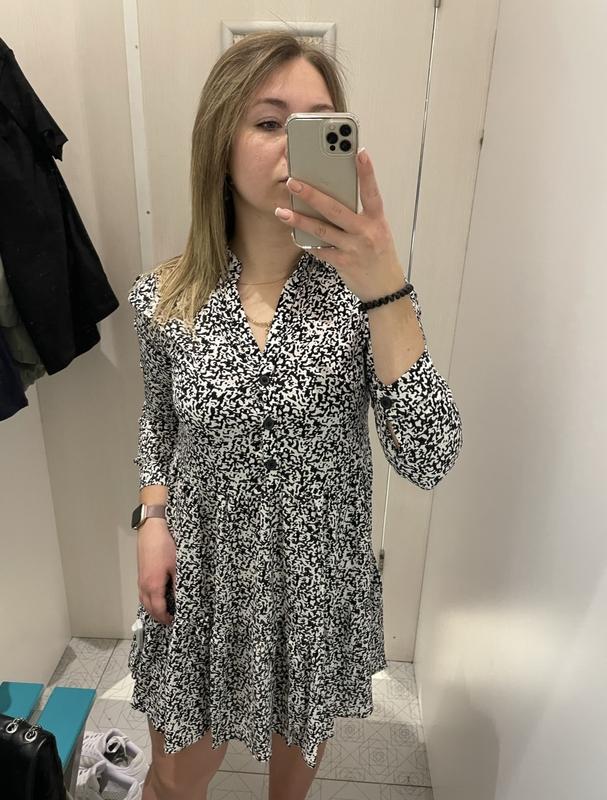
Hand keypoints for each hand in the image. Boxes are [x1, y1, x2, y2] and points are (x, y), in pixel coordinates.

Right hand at [137, 519, 175, 624]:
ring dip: (152, 608)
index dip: (166, 618)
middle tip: (168, 620)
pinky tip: (155, 595)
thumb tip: (182, 598)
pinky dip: (148, 599)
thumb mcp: (177, 566)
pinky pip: (142, 592)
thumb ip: (179, 585)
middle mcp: (144, 584)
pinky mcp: (141, 572)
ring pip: (144, 600)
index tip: (173, 621)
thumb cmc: (163, 544)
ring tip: (162, 611)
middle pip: (149, 608)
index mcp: (153, 585)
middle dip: (158, 616)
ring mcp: (141, 578)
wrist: (152, 528)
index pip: (159, 609)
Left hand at [276, 148, 406, 302]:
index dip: (367, 172)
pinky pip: (320, 250)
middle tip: (292, 181)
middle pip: (335, 209)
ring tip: (281, 211)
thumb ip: (360, 215)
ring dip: (299, 220)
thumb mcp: (377, 231)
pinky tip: (294, 235)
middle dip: (312, 195)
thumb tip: (334, 197)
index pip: (371, 192)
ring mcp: (353, 249)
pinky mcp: (343, 263)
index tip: (359, 151)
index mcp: (376, 220)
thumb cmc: (379, 254)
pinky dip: (307, 243)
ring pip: (321, 230)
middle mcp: (365, 232)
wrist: (385, 288)